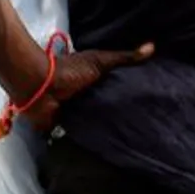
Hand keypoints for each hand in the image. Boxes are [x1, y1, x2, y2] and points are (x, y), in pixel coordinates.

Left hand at [17, 43, 154, 131]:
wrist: (42, 88)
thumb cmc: (69, 71)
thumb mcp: (99, 61)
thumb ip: (124, 58)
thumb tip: (152, 46)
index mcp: (91, 79)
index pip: (113, 88)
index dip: (127, 94)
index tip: (147, 101)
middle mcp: (84, 95)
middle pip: (105, 106)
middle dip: (119, 114)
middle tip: (142, 124)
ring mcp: (75, 112)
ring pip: (95, 122)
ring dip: (105, 128)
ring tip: (131, 139)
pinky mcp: (66, 127)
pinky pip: (81, 135)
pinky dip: (90, 141)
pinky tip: (108, 147)